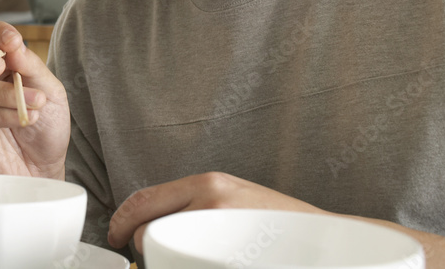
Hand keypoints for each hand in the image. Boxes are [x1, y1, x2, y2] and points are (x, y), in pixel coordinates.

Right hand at [0, 21, 69, 179]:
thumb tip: (12, 45)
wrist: (44, 170)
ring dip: (6, 94)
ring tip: (35, 104)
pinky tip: (21, 118)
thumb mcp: (49, 90)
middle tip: (0, 65)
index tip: (12, 42)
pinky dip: (0, 114)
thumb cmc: (43, 129)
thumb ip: (30, 66)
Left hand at [107, 172, 321, 251]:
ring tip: (182, 262)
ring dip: (163, 262)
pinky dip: (183, 266)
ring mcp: (222, 231)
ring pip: (162, 253)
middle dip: (141, 250)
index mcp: (209, 183)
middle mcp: (211, 201)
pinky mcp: (231, 257)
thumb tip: (150, 224)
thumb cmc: (279, 225)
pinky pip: (185, 265)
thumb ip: (196, 205)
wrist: (329, 242)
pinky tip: (197, 265)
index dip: (120, 221)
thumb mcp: (235, 199)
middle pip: (145, 231)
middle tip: (153, 259)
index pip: (144, 199)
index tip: (116, 236)